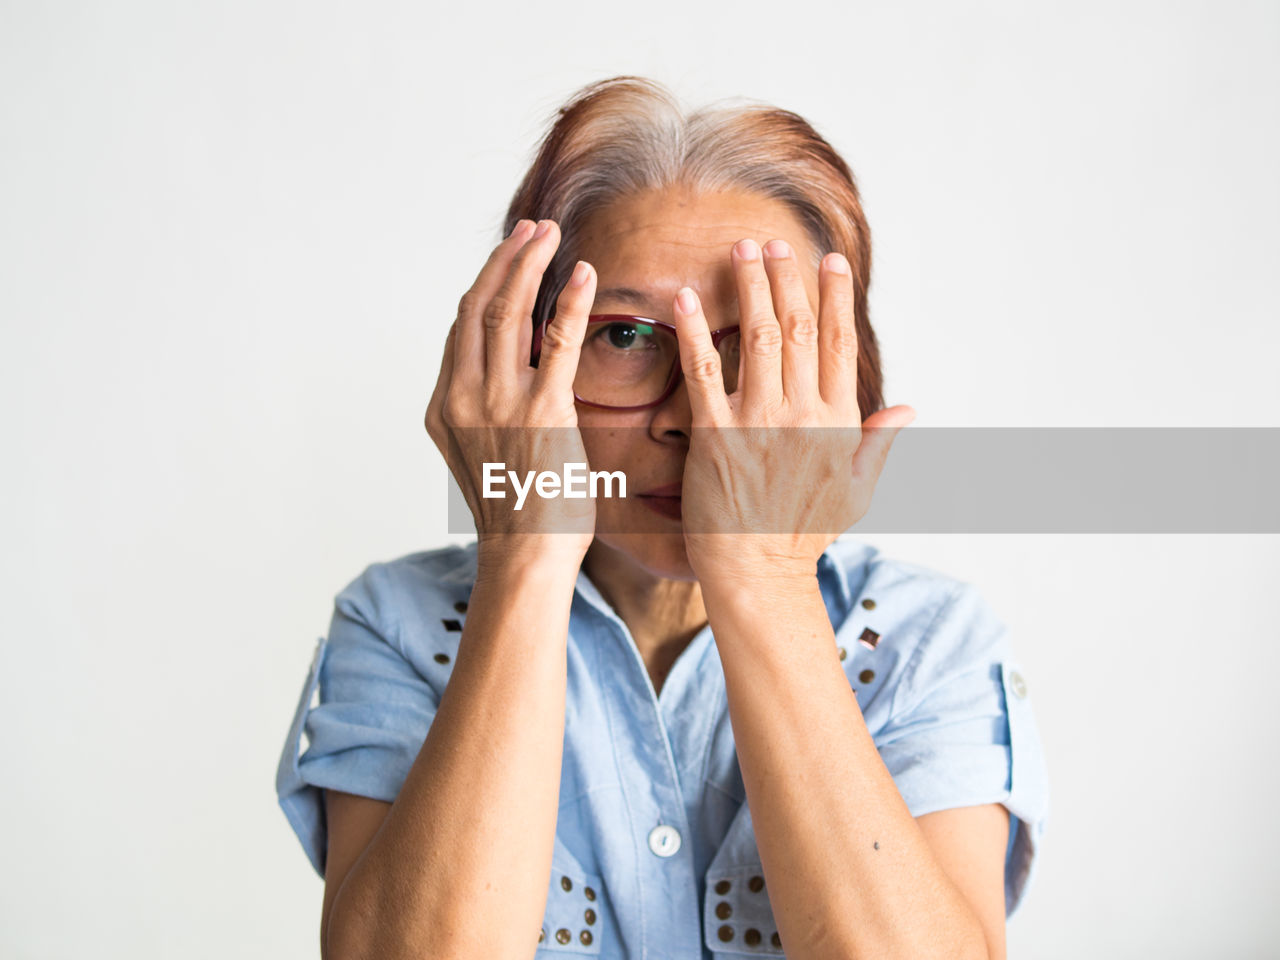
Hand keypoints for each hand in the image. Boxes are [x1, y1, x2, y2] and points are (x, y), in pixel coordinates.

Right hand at [424, 219, 597, 559]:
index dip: (487, 283)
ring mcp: (499, 404)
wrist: (525, 558)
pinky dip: (570, 302)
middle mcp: (464, 397)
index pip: (462, 328)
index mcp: (445, 407)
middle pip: (479, 307)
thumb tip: (512, 380)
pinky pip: (557, 342)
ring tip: (551, 235)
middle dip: (505, 259)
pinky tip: (585, 274)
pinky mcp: (542, 413)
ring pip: (509, 312)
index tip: (510, 255)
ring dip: (531, 265)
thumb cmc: (517, 514)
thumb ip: (487, 412)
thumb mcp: (483, 455)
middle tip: (532, 229)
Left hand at [671, 237, 914, 587]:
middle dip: (788, 279)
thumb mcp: (857, 490)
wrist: (757, 572)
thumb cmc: (803, 533)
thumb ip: (878, 442)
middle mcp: (802, 414)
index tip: (829, 261)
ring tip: (741, 250)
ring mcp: (759, 423)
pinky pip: (703, 372)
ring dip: (749, 288)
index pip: (841, 343)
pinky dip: (693, 330)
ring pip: (759, 338)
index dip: (836, 297)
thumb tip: (907, 409)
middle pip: (801, 328)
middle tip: (776, 242)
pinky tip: (684, 296)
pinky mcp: (715, 436)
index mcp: (838, 422)